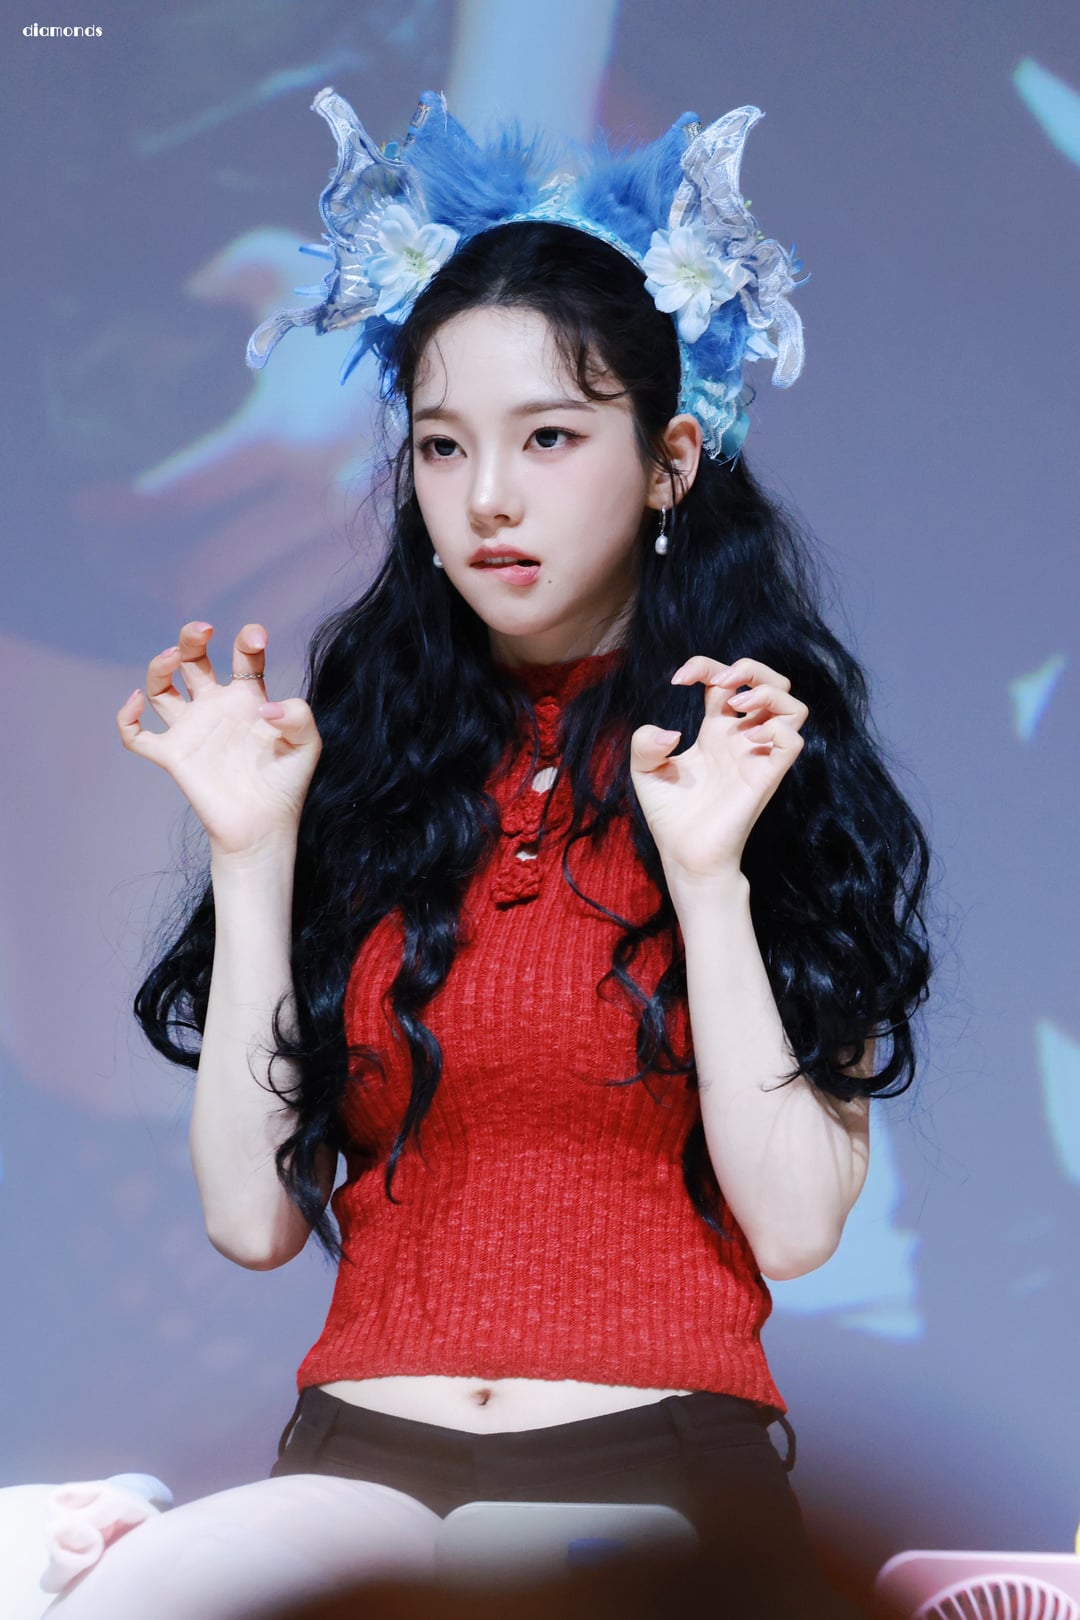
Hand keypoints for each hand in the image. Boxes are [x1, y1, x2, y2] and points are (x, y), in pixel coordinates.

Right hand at [116, 621, 321, 856]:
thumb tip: (265, 708)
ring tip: (172, 657)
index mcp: (248, 698)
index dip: (247, 639)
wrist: (264, 827)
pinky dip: (126, 719)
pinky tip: (135, 703)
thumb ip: (299, 717)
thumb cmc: (286, 785)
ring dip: (159, 666)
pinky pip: (136, 736)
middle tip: (203, 628)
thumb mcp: (307, 746)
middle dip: (192, 638)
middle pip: (192, 659)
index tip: (255, 638)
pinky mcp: (173, 756)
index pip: (243, 656)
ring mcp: (192, 730)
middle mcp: (216, 708)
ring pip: (161, 688)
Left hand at [629, 654, 807, 885]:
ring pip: (793, 706)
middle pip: (771, 682)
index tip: (678, 679)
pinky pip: (793, 742)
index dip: (705, 666)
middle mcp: (742, 738)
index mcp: (716, 730)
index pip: (725, 680)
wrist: (685, 856)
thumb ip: (645, 743)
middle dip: (749, 667)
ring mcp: (757, 755)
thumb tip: (672, 732)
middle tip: (719, 684)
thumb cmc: (671, 816)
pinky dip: (777, 728)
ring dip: (768, 692)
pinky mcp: (766, 777)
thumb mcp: (644, 771)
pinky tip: (748, 737)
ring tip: (738, 705)